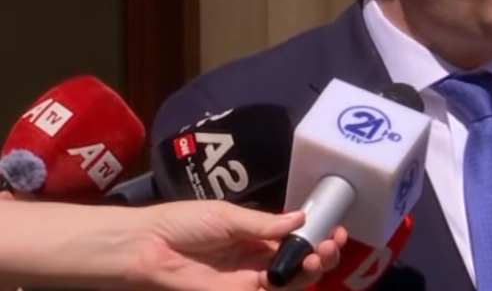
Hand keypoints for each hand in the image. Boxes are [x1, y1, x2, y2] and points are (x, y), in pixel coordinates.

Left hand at [129, 201, 346, 290]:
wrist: (148, 249)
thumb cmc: (184, 224)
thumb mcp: (228, 216)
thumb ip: (264, 224)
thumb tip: (301, 220)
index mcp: (255, 234)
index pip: (294, 238)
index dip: (316, 234)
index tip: (335, 228)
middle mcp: (257, 258)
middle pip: (298, 261)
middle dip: (321, 254)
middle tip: (331, 245)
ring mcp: (249, 280)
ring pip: (290, 280)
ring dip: (311, 269)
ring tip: (320, 255)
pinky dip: (289, 286)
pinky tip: (301, 272)